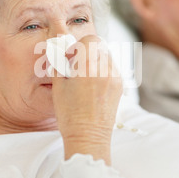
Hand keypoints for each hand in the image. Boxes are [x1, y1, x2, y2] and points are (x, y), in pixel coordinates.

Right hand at [51, 35, 122, 164]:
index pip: (91, 40)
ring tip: (85, 77)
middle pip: (100, 46)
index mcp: (89, 68)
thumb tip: (59, 52)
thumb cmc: (70, 115)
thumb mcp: (58, 87)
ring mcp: (116, 78)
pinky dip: (102, 70)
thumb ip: (59, 64)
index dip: (78, 46)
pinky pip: (112, 68)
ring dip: (95, 60)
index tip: (71, 57)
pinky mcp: (120, 86)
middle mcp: (106, 70)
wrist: (89, 137)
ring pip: (107, 56)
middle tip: (76, 66)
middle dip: (87, 51)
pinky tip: (93, 85)